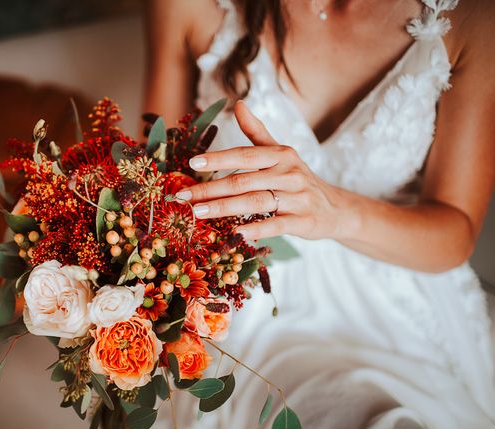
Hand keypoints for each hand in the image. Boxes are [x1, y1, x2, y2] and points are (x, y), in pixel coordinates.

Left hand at [175, 101, 353, 240]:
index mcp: (281, 155)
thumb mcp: (281, 153)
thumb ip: (257, 132)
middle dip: (210, 189)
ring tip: (198, 212)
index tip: (192, 163)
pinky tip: (235, 232)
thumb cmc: (298, 180)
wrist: (335, 208)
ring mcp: (297, 198)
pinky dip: (256, 228)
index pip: (244, 155)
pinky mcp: (303, 221)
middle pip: (243, 181)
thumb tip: (237, 104)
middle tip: (184, 196)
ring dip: (224, 208)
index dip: (218, 159)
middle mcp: (289, 174)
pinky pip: (276, 225)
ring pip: (255, 202)